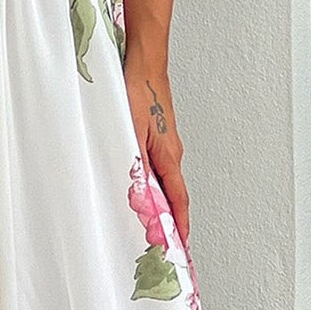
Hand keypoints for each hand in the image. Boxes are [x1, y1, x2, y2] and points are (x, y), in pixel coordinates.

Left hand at [124, 52, 190, 248]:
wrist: (144, 63)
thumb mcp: (131, 133)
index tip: (179, 246)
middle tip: (163, 242)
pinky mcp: (157, 135)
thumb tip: (140, 197)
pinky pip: (157, 167)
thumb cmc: (138, 92)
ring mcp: (165, 144)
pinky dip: (151, 183)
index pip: (178, 200)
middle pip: (174, 194)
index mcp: (169, 157)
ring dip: (160, 202)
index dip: (179, 225)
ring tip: (150, 221)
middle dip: (170, 220)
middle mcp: (171, 153)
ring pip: (164, 180)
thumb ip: (136, 166)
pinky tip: (139, 185)